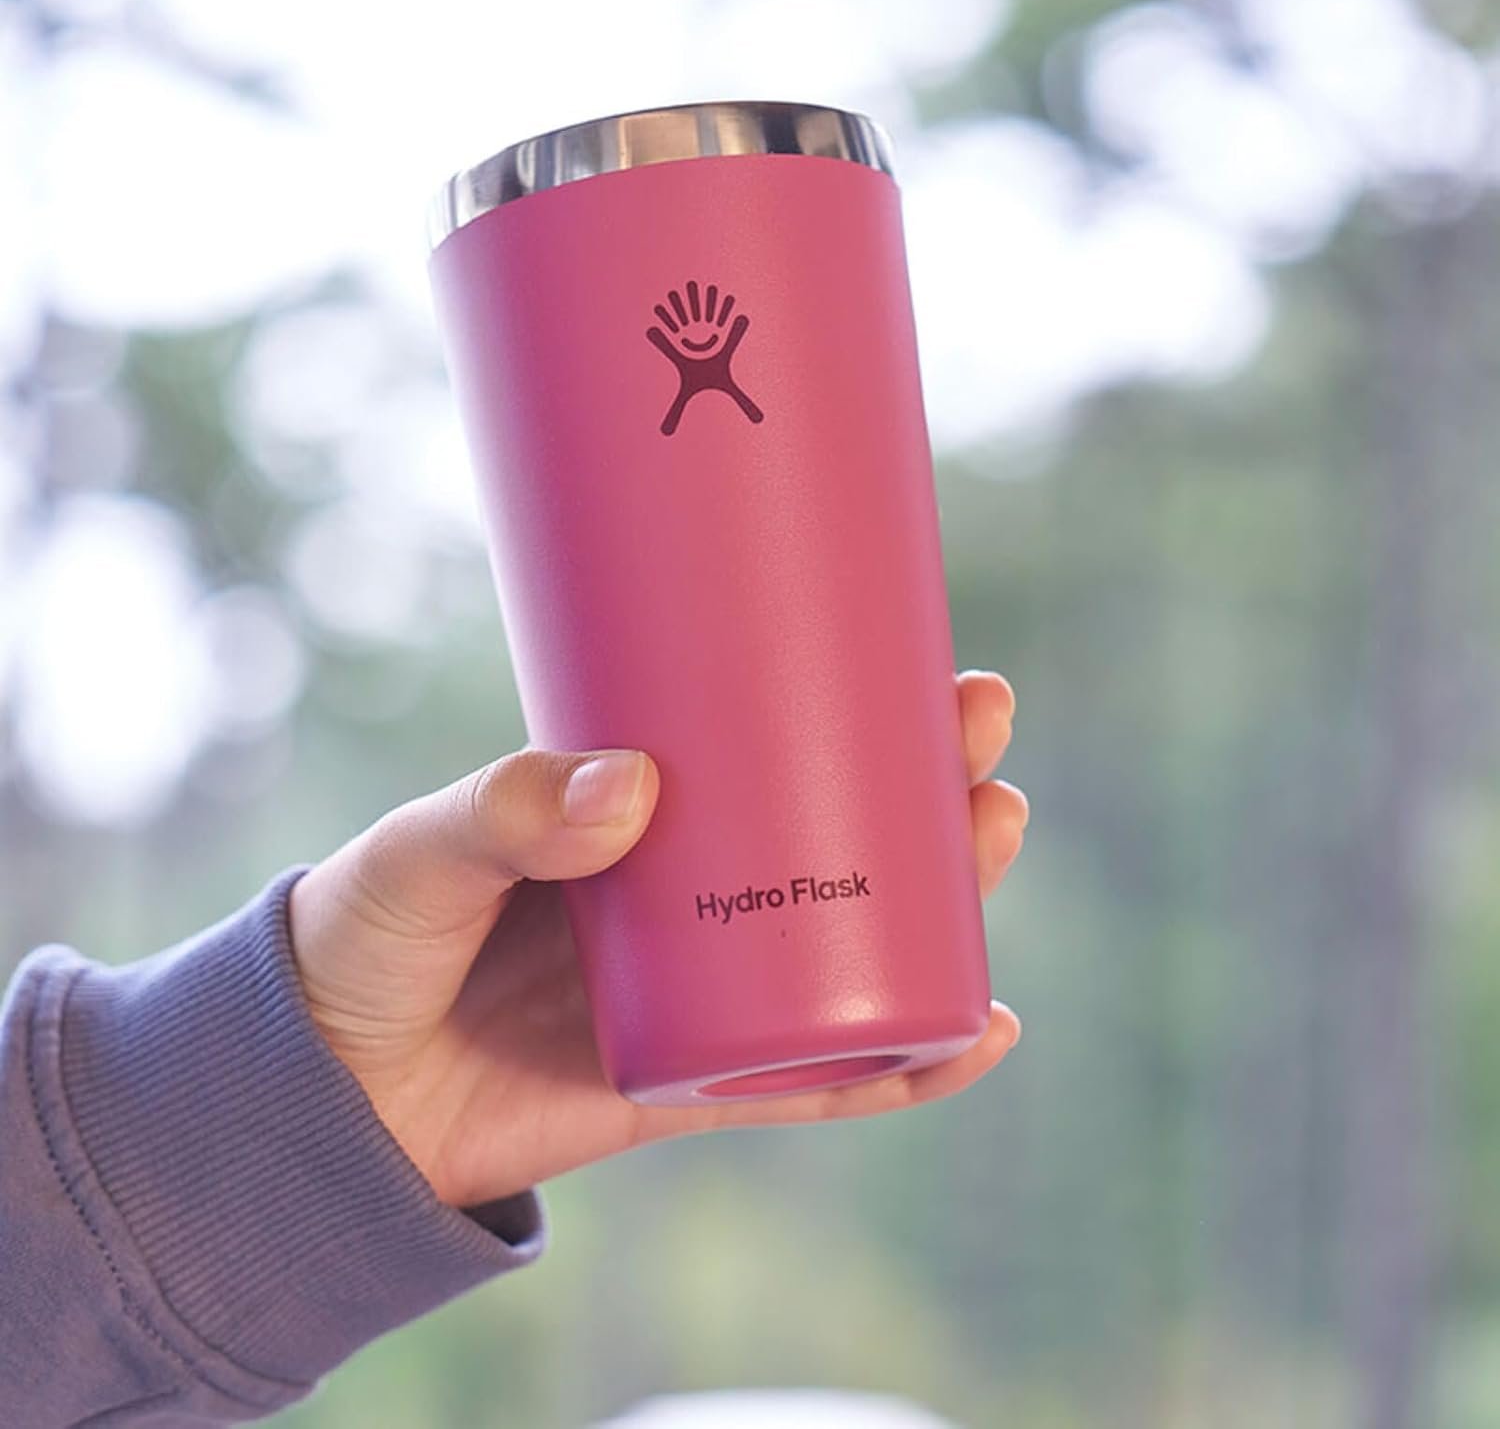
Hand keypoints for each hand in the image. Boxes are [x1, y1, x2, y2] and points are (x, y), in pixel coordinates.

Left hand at [289, 671, 1027, 1209]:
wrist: (327, 1105)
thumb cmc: (364, 945)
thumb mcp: (418, 853)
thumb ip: (502, 811)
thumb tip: (632, 786)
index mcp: (638, 818)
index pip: (769, 750)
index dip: (859, 709)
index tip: (932, 662)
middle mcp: (692, 896)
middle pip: (844, 840)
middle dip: (931, 789)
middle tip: (981, 743)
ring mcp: (707, 993)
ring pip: (858, 949)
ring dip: (946, 903)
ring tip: (994, 842)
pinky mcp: (702, 1088)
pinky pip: (822, 1082)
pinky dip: (902, 1068)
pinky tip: (979, 1030)